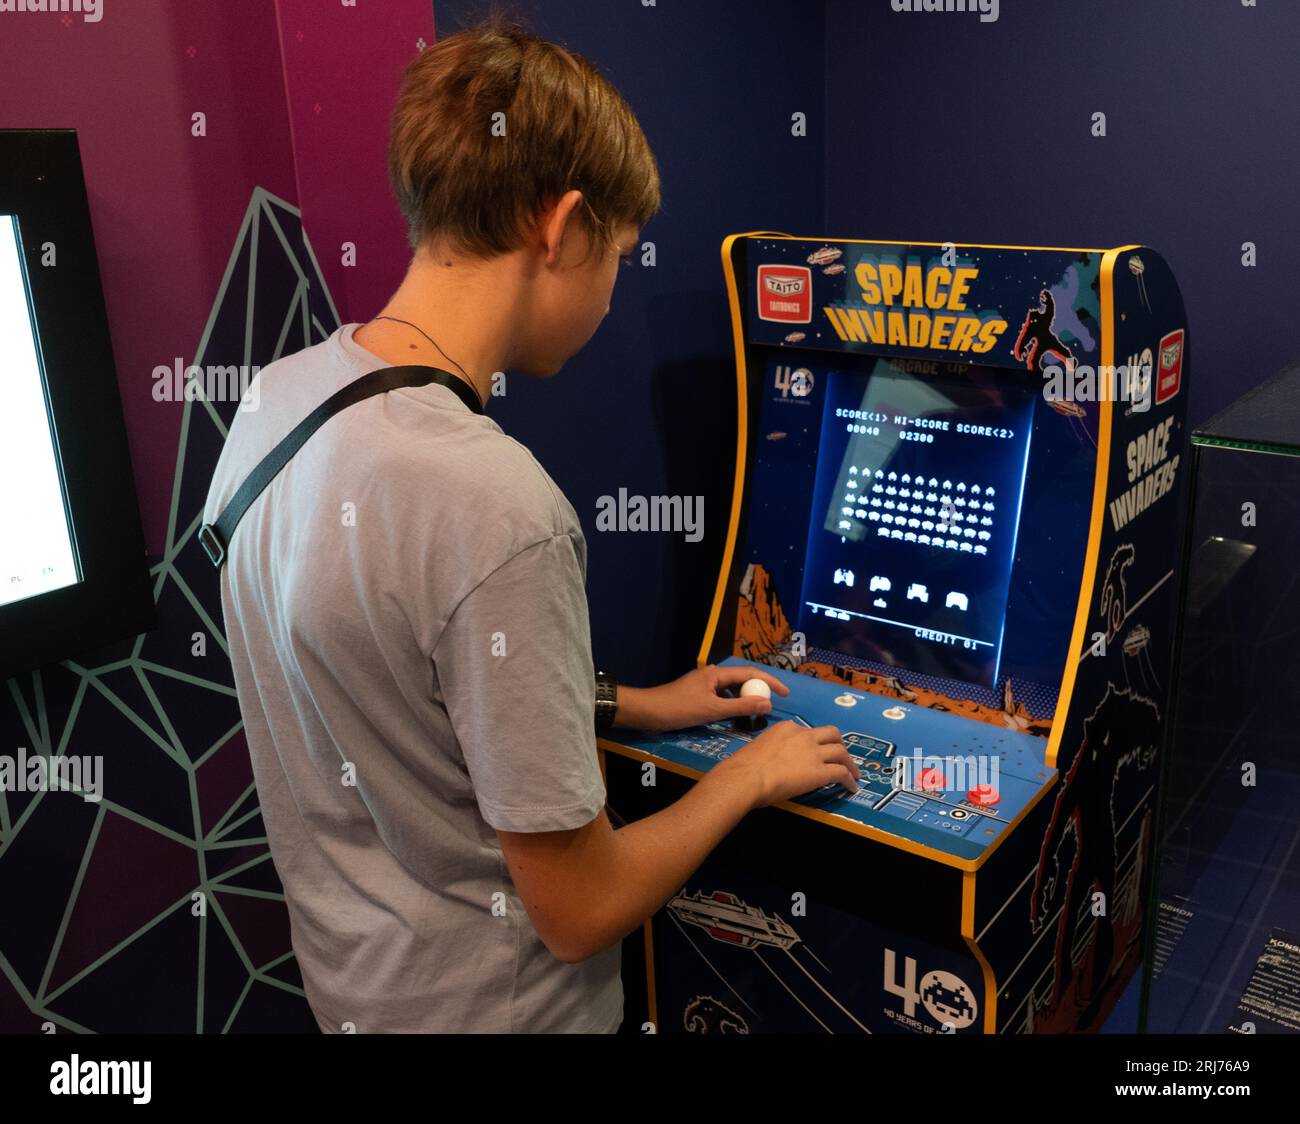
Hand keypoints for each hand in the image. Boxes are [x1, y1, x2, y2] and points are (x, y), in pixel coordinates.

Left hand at [613, 664, 790, 732]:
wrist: (647, 712)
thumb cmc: (678, 709)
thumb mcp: (712, 710)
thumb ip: (741, 707)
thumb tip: (768, 704)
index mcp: (717, 674)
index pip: (750, 674)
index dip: (770, 682)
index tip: (786, 694)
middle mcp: (712, 675)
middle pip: (742, 680)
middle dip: (759, 691)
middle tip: (772, 706)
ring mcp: (704, 685)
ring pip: (731, 690)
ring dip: (744, 700)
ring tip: (755, 714)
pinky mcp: (697, 695)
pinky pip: (721, 697)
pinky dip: (731, 706)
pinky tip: (733, 718)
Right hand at [718, 720, 857, 809]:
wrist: (747, 776)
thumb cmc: (744, 767)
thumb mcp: (758, 748)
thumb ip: (770, 751)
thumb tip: (770, 763)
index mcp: (786, 728)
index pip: (806, 731)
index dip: (814, 742)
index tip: (814, 750)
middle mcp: (803, 736)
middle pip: (831, 734)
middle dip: (839, 743)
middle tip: (841, 754)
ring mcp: (813, 753)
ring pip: (841, 752)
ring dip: (850, 762)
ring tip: (854, 773)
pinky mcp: (820, 772)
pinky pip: (842, 773)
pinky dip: (850, 779)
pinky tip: (851, 787)